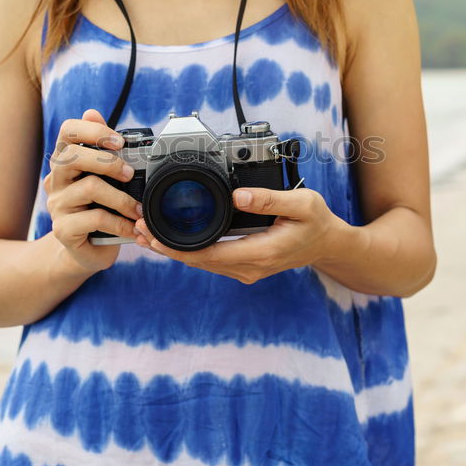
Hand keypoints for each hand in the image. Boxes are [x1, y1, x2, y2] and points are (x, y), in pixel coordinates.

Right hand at [45, 108, 142, 272]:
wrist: (87, 250)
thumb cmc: (99, 209)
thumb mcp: (105, 178)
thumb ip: (102, 149)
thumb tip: (92, 113)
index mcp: (66, 161)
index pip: (68, 131)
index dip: (94, 131)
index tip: (119, 141)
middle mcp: (56, 179)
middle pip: (73, 156)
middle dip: (108, 161)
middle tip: (130, 174)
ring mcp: (57, 205)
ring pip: (89, 188)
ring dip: (121, 198)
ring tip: (137, 208)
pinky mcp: (63, 229)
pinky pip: (94, 219)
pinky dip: (119, 223)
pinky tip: (131, 227)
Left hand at [134, 186, 348, 283]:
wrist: (328, 244)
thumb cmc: (316, 223)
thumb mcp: (301, 205)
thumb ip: (269, 199)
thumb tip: (238, 196)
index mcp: (259, 253)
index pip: (207, 255)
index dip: (175, 248)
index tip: (152, 234)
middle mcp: (248, 267)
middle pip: (197, 262)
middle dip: (165, 248)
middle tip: (136, 229)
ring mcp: (245, 269)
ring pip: (201, 263)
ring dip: (173, 250)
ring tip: (144, 234)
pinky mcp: (243, 265)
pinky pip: (210, 260)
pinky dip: (187, 251)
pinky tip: (171, 240)